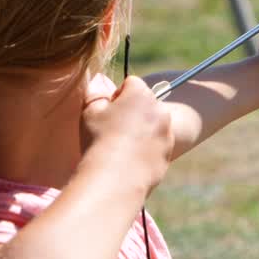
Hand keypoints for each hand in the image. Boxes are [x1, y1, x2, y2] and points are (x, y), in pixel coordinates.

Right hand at [80, 76, 174, 193]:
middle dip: (131, 112)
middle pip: (144, 103)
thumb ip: (96, 91)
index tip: (107, 112)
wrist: (115, 179)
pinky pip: (156, 146)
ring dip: (140, 131)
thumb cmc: (100, 140)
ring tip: (119, 148)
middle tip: (112, 130)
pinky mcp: (167, 155)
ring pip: (152, 126)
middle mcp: (160, 111)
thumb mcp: (90, 111)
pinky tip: (128, 160)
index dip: (116, 96)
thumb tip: (100, 79)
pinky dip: (146, 150)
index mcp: (142, 95)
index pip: (131, 83)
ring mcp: (167, 134)